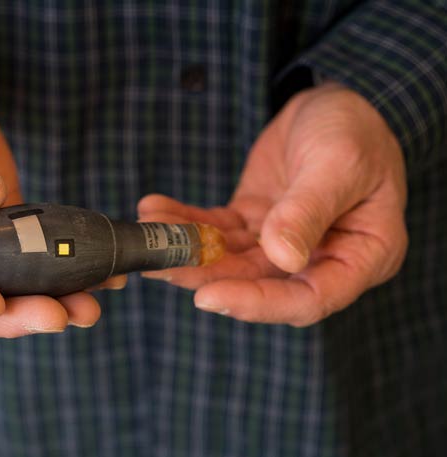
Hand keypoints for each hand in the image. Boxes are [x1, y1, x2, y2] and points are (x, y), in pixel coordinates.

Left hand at [137, 83, 406, 325]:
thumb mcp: (338, 164)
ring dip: (186, 248)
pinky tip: (153, 210)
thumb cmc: (356, 130)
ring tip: (147, 234)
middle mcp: (322, 258)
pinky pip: (215, 229)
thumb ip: (308, 210)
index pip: (308, 299)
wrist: (336, 98)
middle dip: (204, 274)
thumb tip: (283, 258)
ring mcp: (284, 242)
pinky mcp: (255, 222)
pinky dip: (184, 221)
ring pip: (229, 259)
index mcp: (363, 256)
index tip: (209, 297)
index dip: (258, 304)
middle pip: (258, 282)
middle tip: (158, 263)